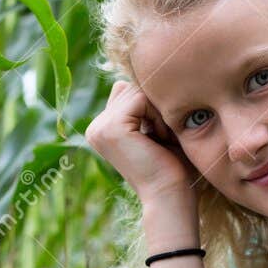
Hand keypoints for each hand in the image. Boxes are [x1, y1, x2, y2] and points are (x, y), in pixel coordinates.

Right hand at [85, 80, 201, 212]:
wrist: (170, 197)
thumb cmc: (173, 168)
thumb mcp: (156, 129)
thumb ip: (145, 104)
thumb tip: (144, 71)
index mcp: (102, 129)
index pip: (127, 92)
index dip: (151, 106)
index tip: (162, 136)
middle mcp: (95, 127)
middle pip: (130, 87)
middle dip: (154, 107)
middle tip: (164, 138)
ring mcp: (100, 127)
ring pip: (136, 91)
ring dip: (157, 112)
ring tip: (163, 139)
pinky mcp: (111, 127)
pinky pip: (140, 98)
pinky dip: (157, 115)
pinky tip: (160, 138)